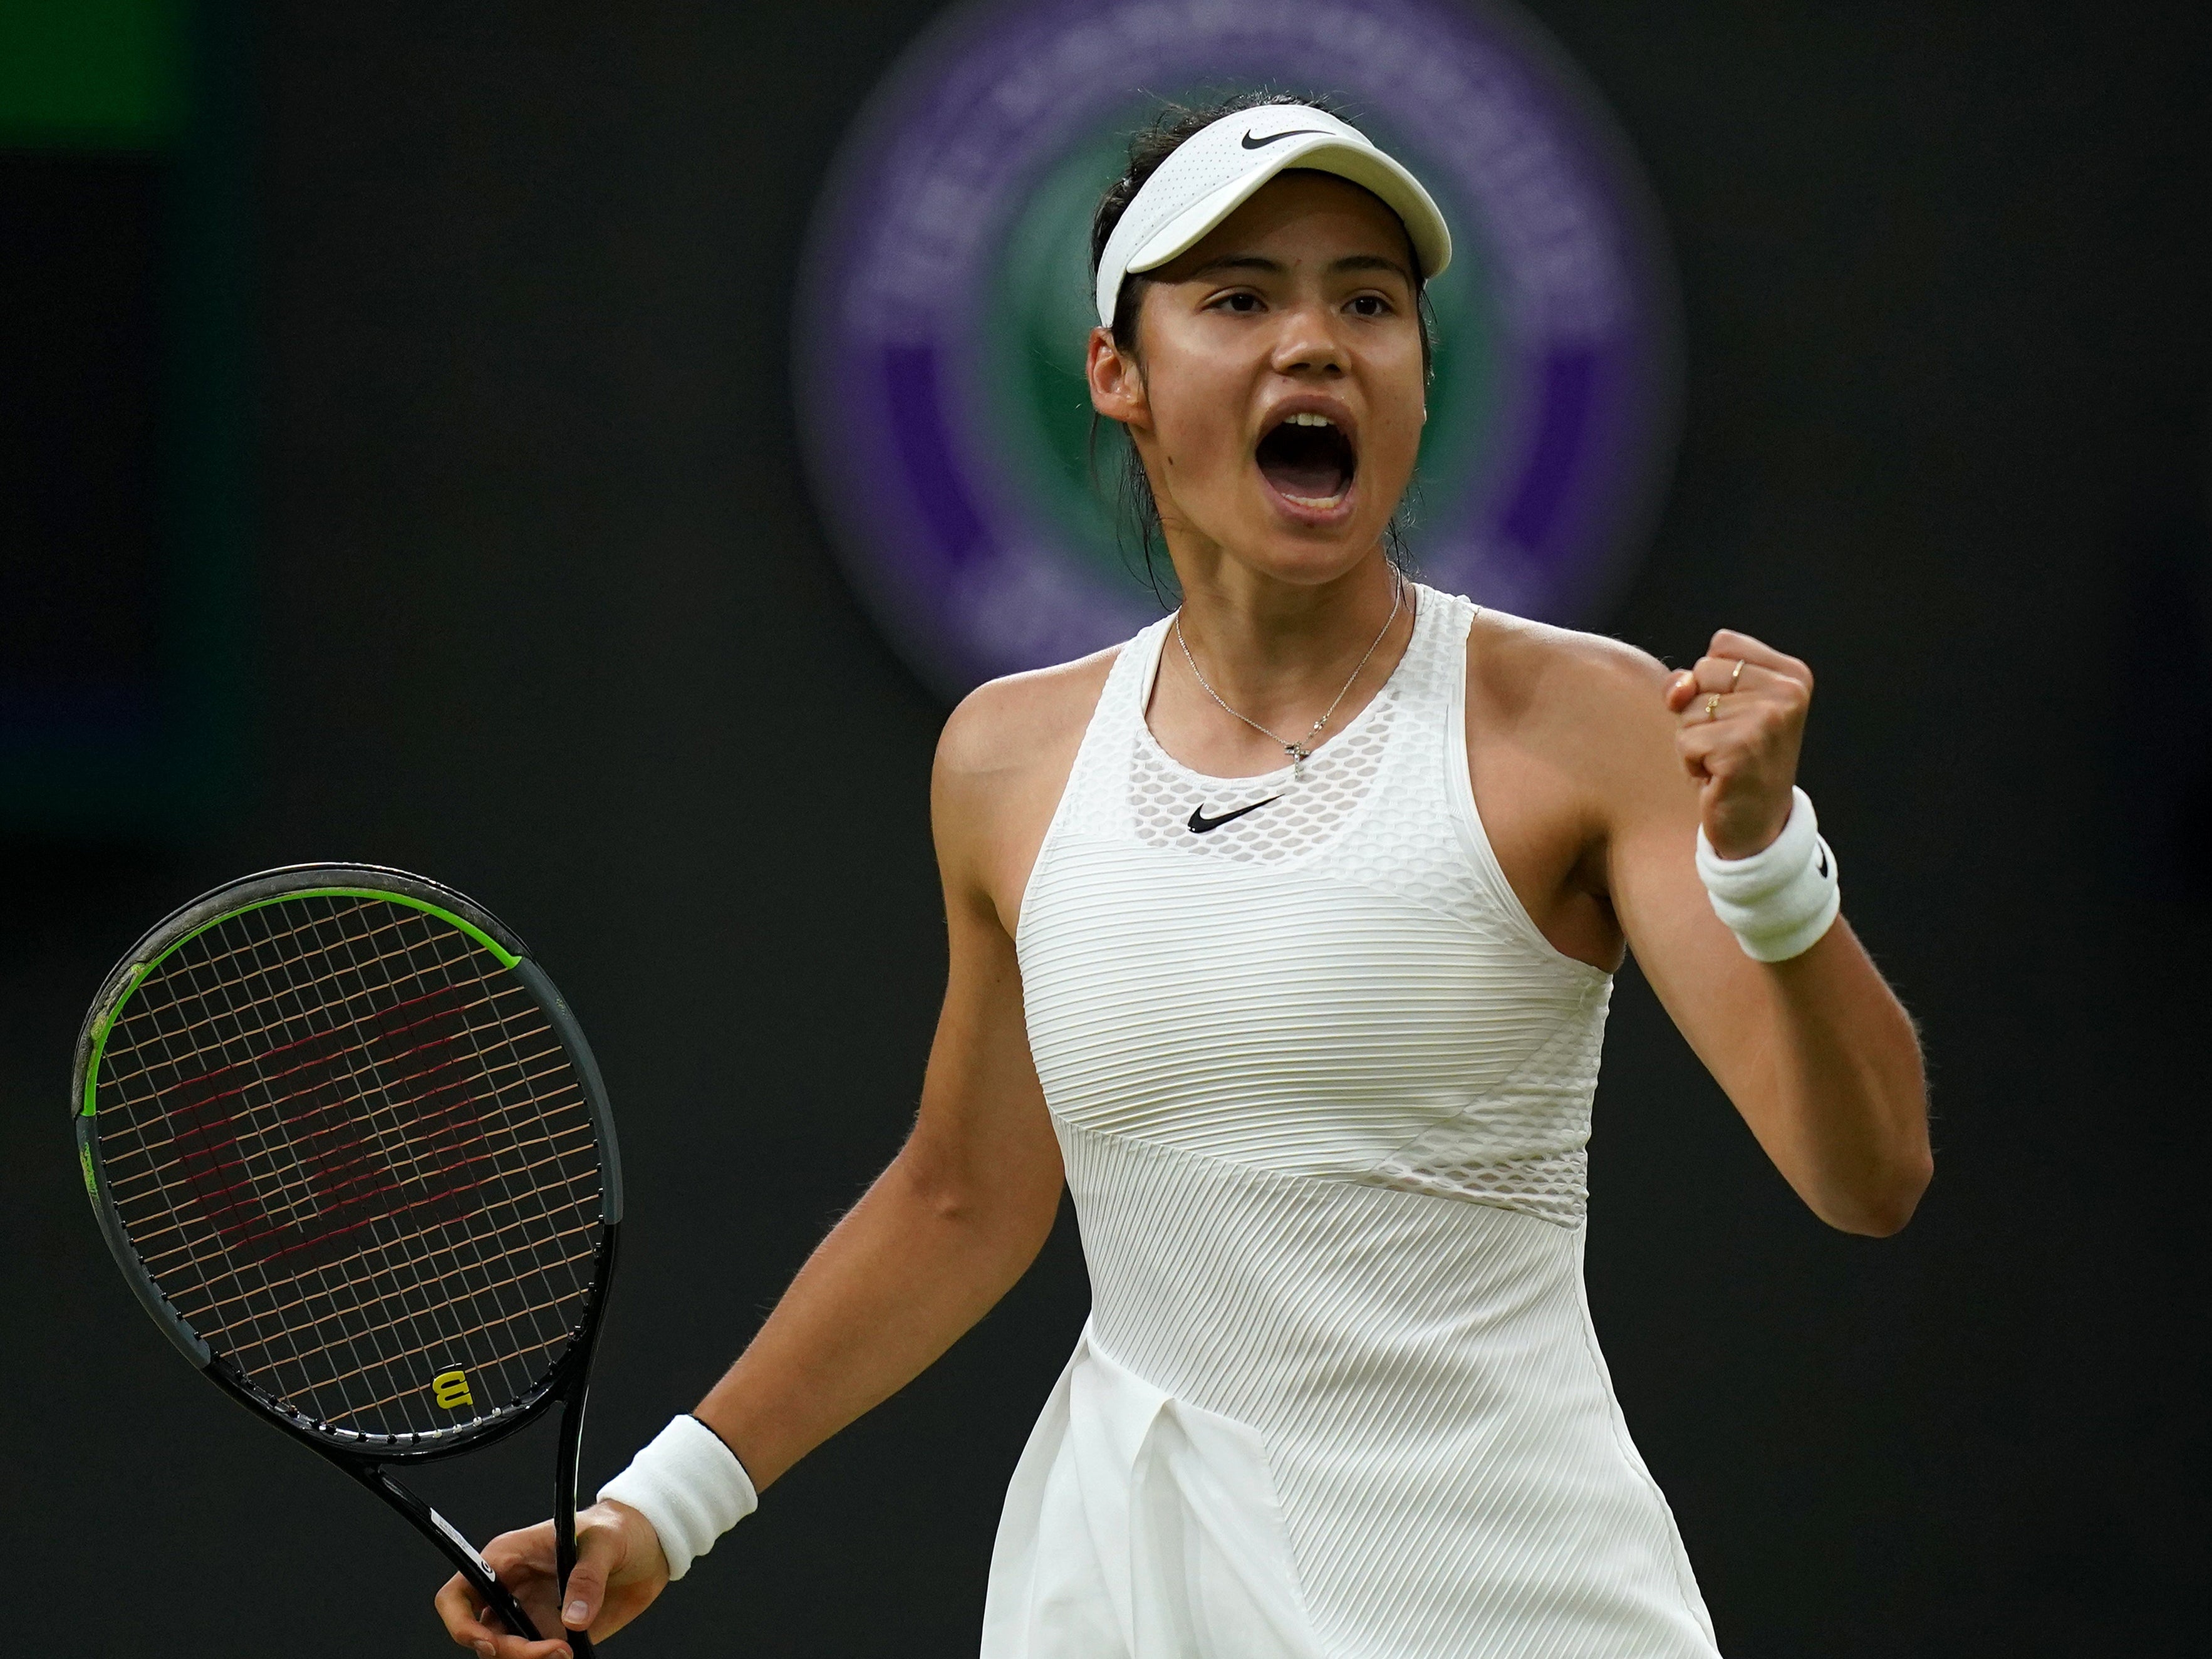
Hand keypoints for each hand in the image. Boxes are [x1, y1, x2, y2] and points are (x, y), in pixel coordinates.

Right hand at [434, 1500, 668, 1657]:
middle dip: (506, 1651)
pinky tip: (570, 1655)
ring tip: (565, 1653)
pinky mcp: (552, 1634)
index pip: (458, 1594)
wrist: (648, 1546)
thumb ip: (588, 1576)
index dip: (460, 1623)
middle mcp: (512, 1591)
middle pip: (480, 1636)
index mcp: (508, 1559)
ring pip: (504, 1653)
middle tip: (548, 1652)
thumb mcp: (604, 1541)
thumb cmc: (616, 1529)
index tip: (489, 1642)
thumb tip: (574, 1618)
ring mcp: (530, 1616)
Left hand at [1664, 629, 1811, 859]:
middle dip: (1700, 711)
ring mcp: (1768, 719)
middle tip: (1729, 743)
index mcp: (1791, 674)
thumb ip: (1690, 681)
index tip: (1737, 716)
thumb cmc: (1733, 761)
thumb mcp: (1715, 709)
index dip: (1711, 682)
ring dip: (1694, 739)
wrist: (1756, 826)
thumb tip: (1678, 689)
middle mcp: (1788, 692)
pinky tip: (1718, 776)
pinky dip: (1691, 762)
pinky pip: (1685, 740)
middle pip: (1701, 672)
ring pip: (1689, 708)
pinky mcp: (1742, 748)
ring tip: (1724, 760)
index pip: (1721, 644)